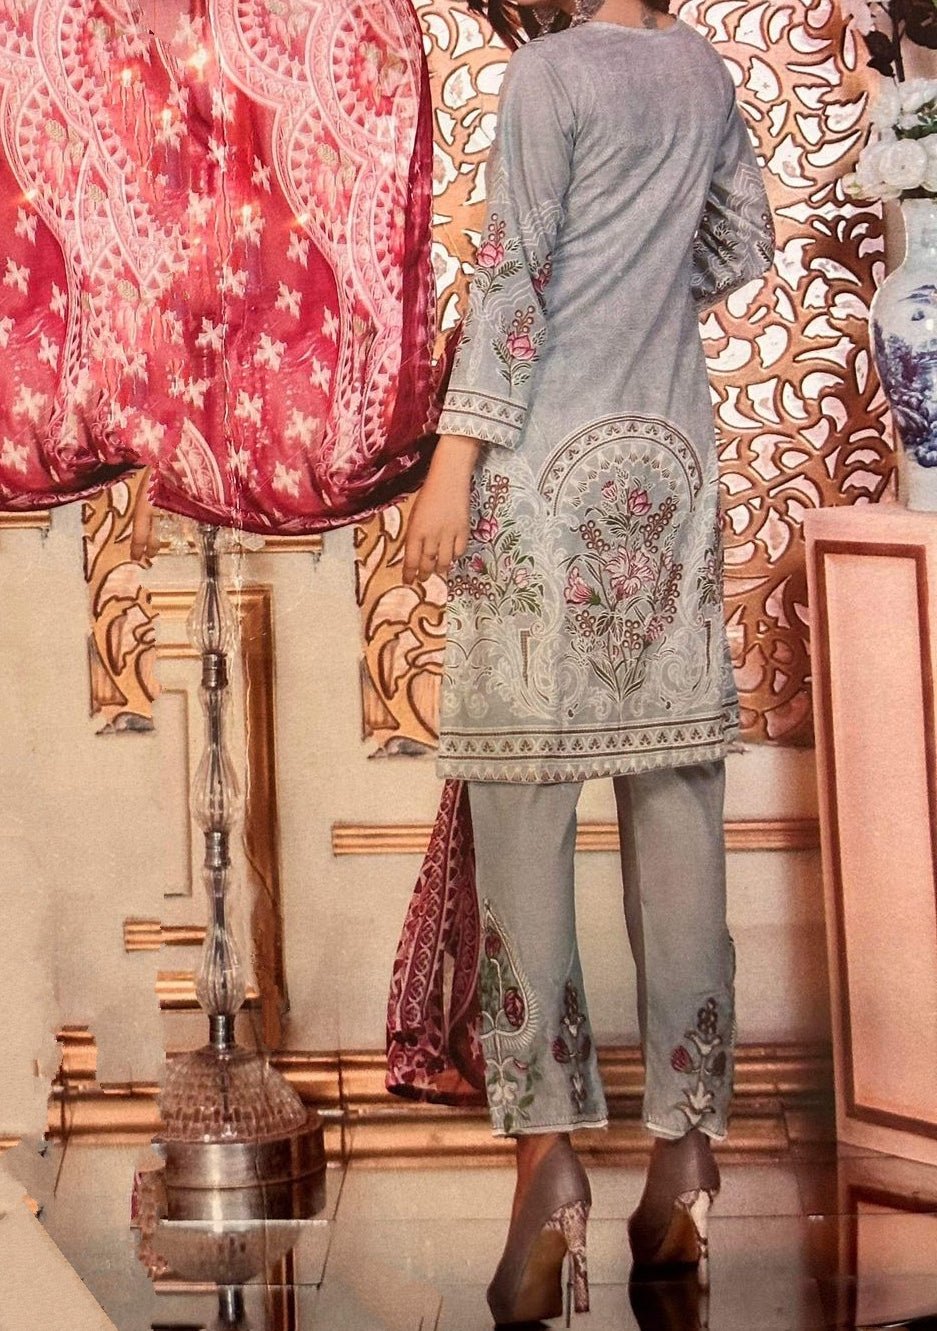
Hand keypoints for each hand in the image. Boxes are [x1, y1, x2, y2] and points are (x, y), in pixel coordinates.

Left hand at [402, 434, 480, 583]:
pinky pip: (459, 551)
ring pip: (444, 561)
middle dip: (424, 574)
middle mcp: (431, 536)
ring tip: (437, 570)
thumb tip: (414, 553)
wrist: (449, 478)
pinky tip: (451, 555)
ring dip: (440, 568)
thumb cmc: (428, 494)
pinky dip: (454, 556)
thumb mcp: (414, 515)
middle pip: (428, 563)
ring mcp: (449, 534)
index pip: (411, 559)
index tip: (408, 581)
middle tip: (423, 578)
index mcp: (416, 531)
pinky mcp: (463, 530)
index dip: (409, 573)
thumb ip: (414, 535)